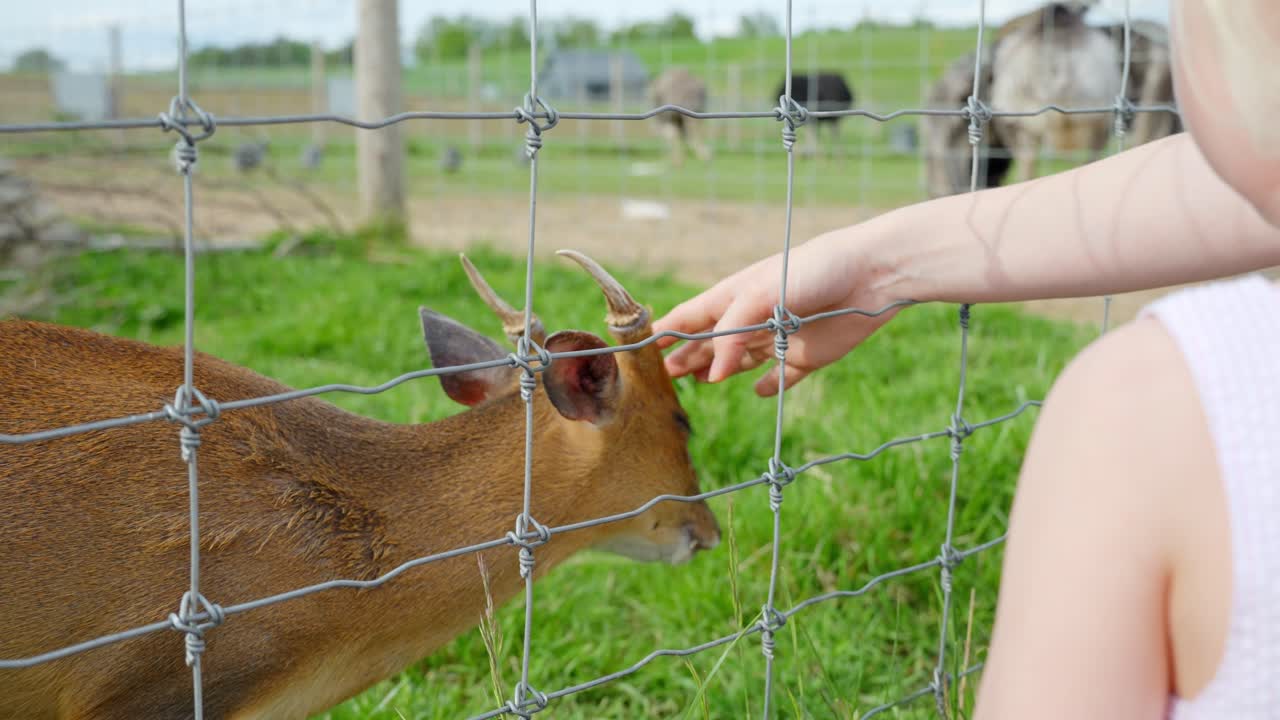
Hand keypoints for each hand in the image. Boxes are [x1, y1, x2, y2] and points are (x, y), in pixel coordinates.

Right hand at [653, 230, 907, 395]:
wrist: (871, 275)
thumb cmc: (812, 270)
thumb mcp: (762, 295)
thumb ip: (731, 333)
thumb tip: (714, 376)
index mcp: (735, 296)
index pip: (689, 316)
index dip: (663, 331)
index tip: (638, 348)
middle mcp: (752, 319)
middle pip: (710, 343)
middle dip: (684, 358)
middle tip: (660, 379)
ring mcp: (778, 338)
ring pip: (738, 360)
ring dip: (717, 371)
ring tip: (694, 384)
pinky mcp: (806, 356)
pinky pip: (781, 376)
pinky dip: (768, 384)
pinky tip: (756, 391)